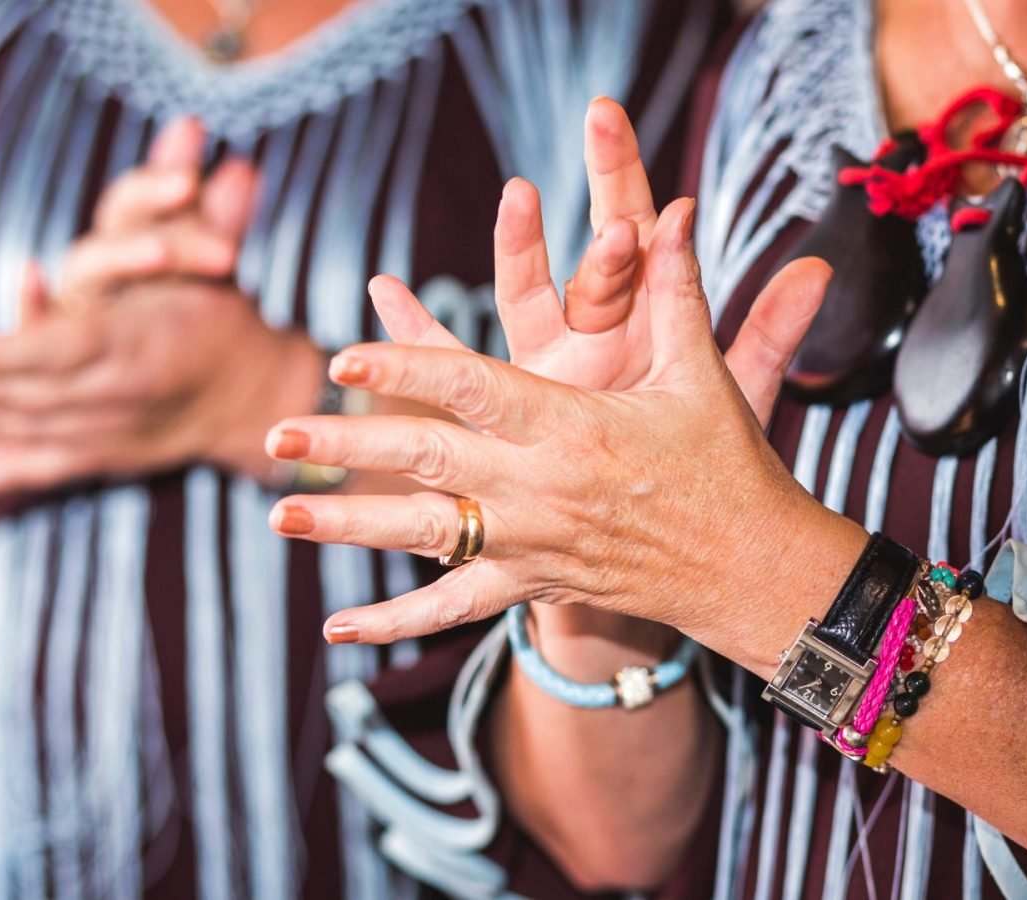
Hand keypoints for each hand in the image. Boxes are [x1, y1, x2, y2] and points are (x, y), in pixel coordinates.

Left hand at [0, 119, 321, 497]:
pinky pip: (32, 471)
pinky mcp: (98, 459)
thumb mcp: (213, 254)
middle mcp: (119, 399)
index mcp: (141, 348)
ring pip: (13, 428)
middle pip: (18, 395)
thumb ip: (197, 198)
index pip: (59, 354)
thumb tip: (194, 127)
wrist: (253, 398)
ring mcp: (107, 436)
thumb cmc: (227, 317)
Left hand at [266, 192, 865, 668]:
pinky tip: (338, 630)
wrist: (749, 568)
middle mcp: (542, 487)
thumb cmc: (725, 463)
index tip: (345, 354)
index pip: (473, 388)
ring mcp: (532, 543)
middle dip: (347, 447)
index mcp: (574, 425)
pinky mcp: (535, 583)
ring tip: (278, 517)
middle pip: (428, 463)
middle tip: (277, 433)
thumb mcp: (698, 374)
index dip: (407, 366)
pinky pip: (455, 608)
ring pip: (425, 537)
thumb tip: (669, 216)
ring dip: (347, 527)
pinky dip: (396, 620)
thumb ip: (672, 294)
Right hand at [364, 97, 809, 421]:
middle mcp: (588, 333)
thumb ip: (768, 334)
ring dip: (520, 250)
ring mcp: (542, 367)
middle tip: (571, 155)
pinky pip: (457, 367)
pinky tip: (387, 293)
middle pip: (582, 260)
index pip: (641, 240)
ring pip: (523, 301)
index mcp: (642, 325)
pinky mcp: (504, 408)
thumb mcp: (727, 399)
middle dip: (577, 208)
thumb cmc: (683, 463)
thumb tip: (823, 266)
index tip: (635, 148)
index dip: (637, 193)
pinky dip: (421, 334)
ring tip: (514, 200)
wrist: (633, 529)